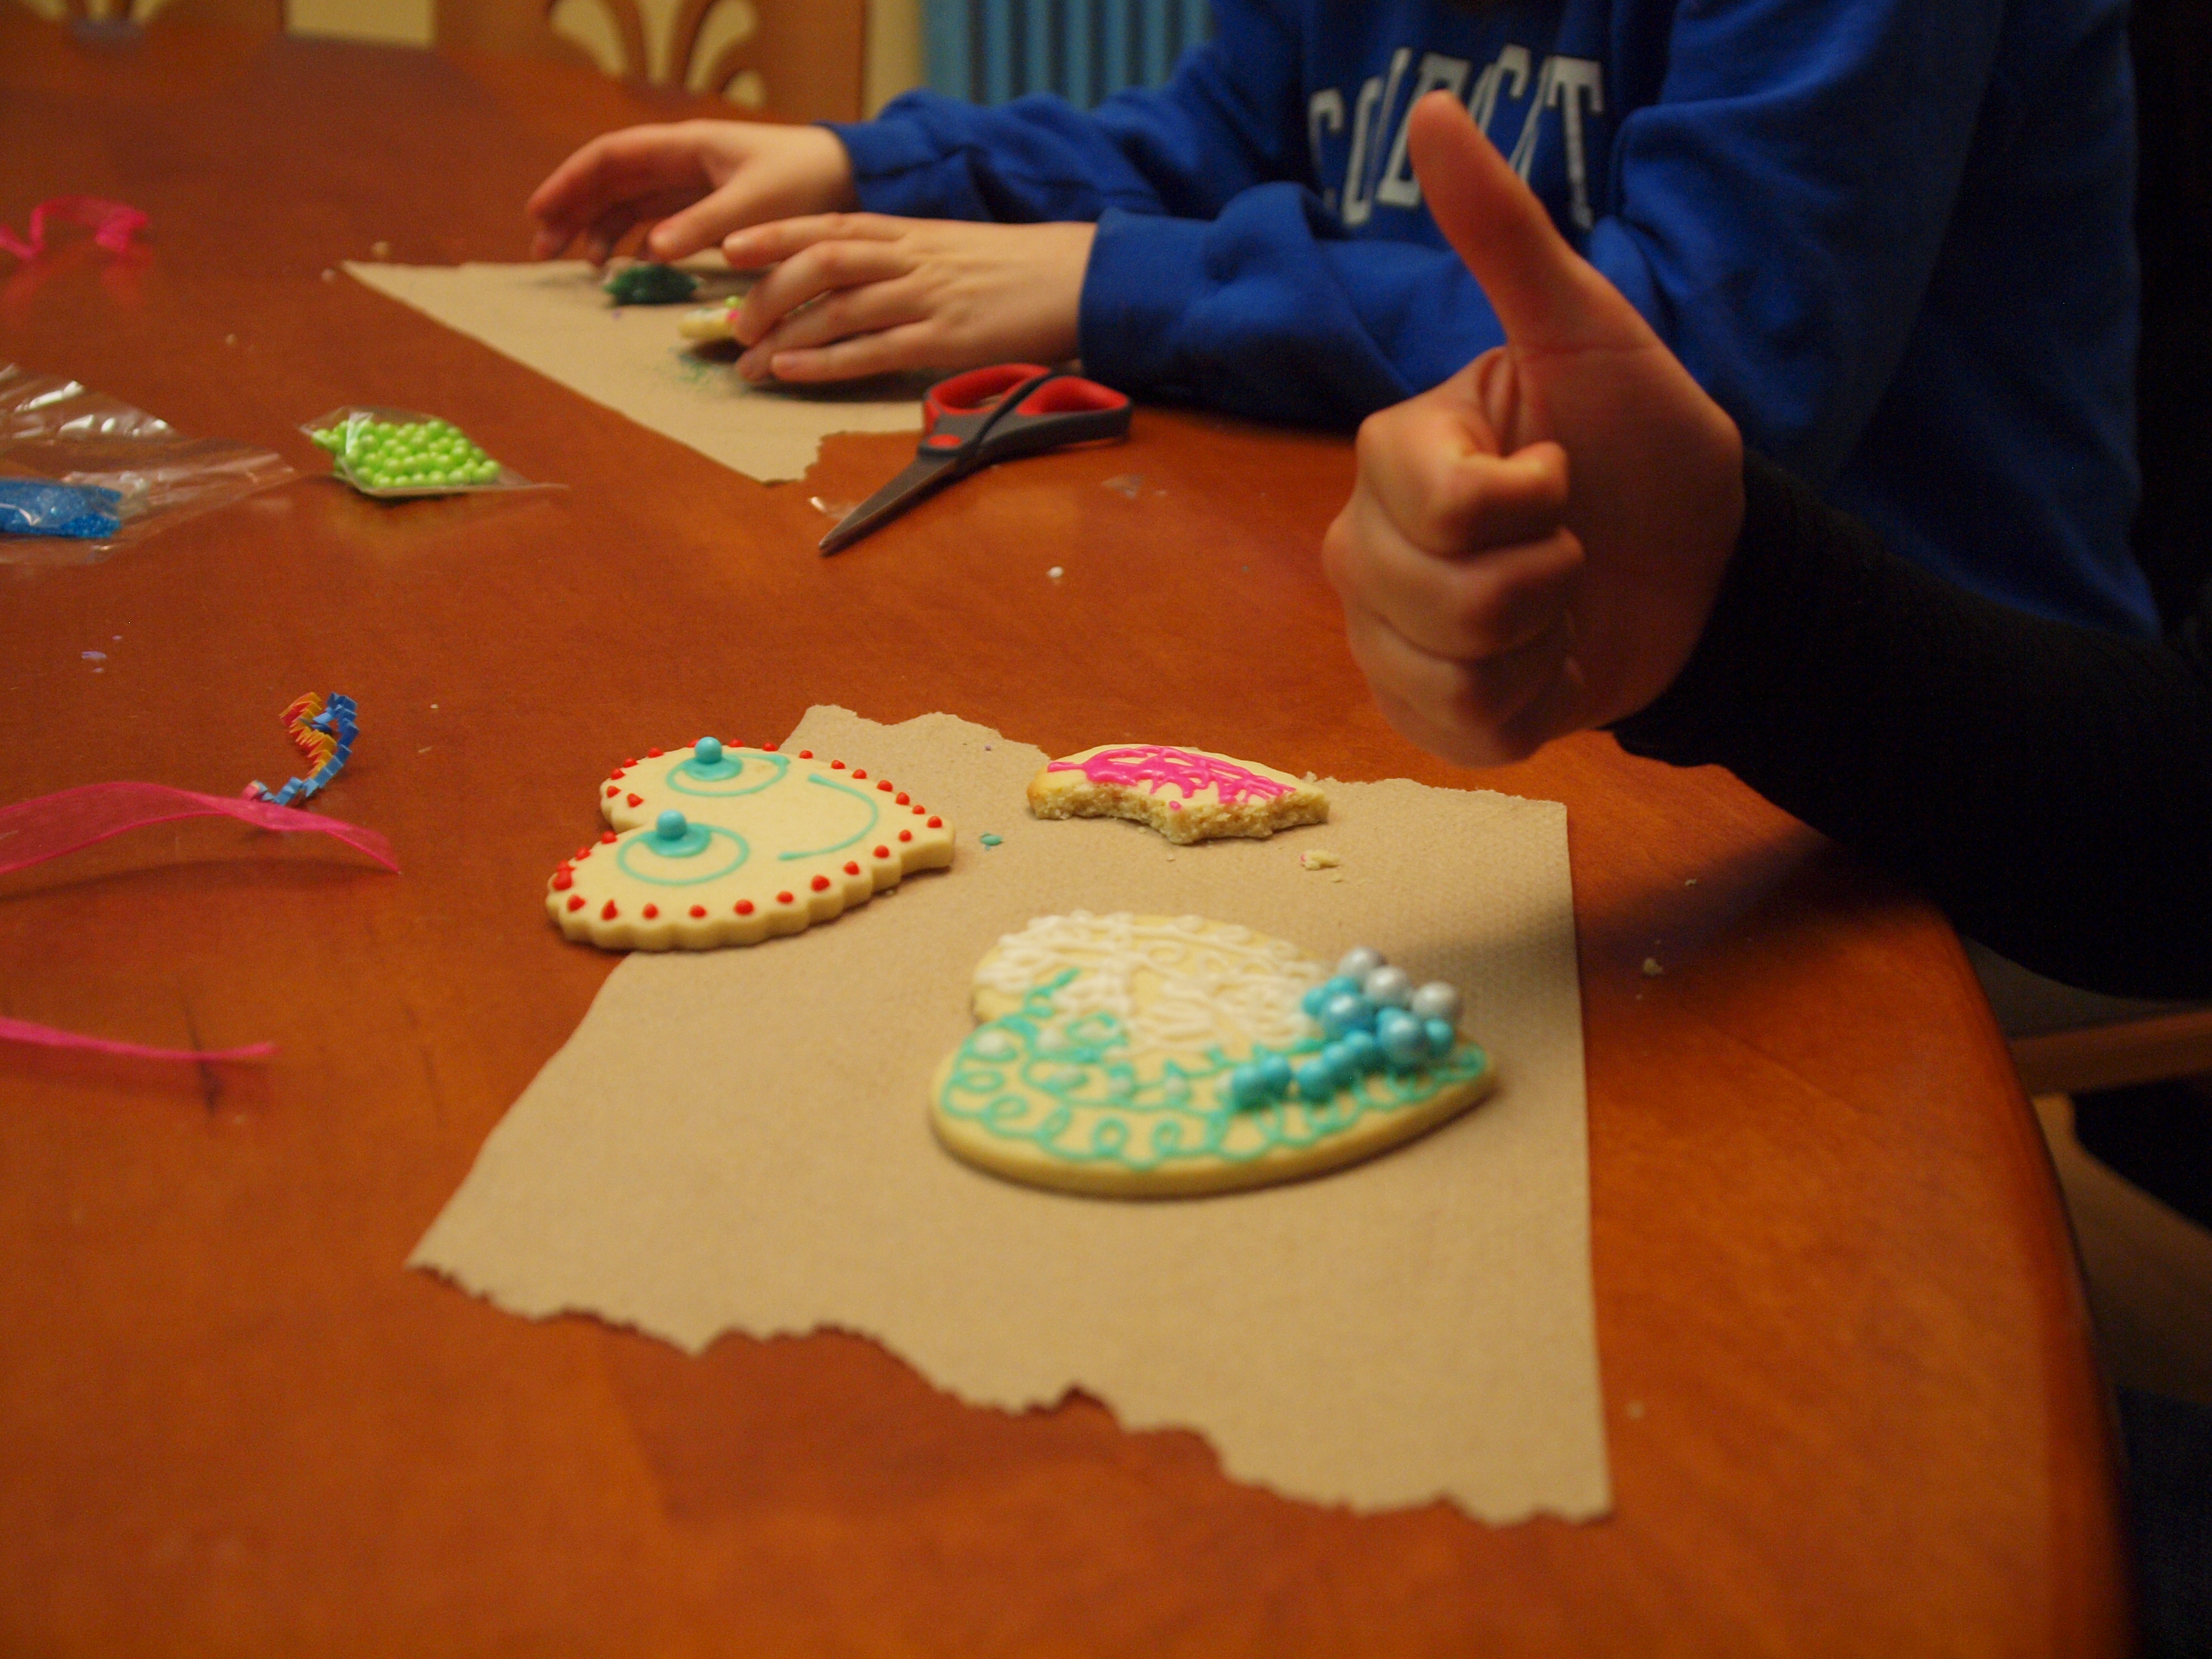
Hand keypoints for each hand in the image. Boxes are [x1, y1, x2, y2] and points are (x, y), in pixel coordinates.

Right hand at [527, 120, 856, 263]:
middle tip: (544, 249)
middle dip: (573, 211)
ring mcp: (691, 184)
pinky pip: (655, 220)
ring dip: (598, 229)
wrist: (849, 178)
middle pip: (610, 181)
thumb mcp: (755, 205)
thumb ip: (704, 225)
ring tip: (579, 266)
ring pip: (628, 203)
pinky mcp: (707, 208)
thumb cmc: (805, 182)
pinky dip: (633, 240)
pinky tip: (621, 266)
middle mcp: (680, 162)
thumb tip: (650, 251)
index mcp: (685, 147)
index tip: (540, 211)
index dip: (571, 182)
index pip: (611, 157)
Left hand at [721, 215, 1093, 382]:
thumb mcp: (954, 251)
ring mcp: (927, 299)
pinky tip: (791, 368)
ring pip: (838, 306)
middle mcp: (911, 260)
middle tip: (731, 323)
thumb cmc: (1018, 270)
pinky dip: (824, 360)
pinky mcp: (946, 341)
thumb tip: (862, 285)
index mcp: (912, 233)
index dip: (776, 233)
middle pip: (821, 262)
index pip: (831, 224)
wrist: (1081, 279)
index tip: (731, 245)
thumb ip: (907, 261)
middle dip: (767, 291)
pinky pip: (873, 350)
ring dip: (784, 332)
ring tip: (747, 359)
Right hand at [1320, 92, 1743, 766]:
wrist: (1707, 576)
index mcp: (1397, 456)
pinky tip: (1545, 662)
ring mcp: (1386, 636)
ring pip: (1443, 659)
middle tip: (1567, 545)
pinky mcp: (1422, 713)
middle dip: (1537, 572)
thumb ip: (1506, 236)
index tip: (1561, 476)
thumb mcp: (1591, 333)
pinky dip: (1528, 700)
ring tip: (1558, 603)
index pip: (1431, 502)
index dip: (1525, 500)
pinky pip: (1457, 722)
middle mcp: (1366, 545)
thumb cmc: (1647, 449)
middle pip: (1428, 590)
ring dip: (1539, 635)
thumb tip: (1434, 111)